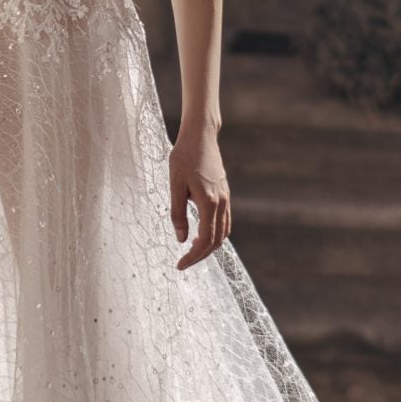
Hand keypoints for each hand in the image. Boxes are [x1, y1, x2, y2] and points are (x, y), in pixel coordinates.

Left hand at [169, 126, 231, 269]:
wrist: (200, 135)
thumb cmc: (184, 157)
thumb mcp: (175, 185)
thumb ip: (178, 213)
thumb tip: (181, 239)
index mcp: (209, 202)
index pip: (205, 240)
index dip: (193, 257)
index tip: (180, 265)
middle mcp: (221, 202)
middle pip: (216, 240)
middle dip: (201, 255)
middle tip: (184, 261)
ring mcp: (225, 197)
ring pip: (223, 232)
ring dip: (210, 245)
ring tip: (192, 249)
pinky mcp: (224, 193)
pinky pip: (224, 221)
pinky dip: (215, 233)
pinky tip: (201, 232)